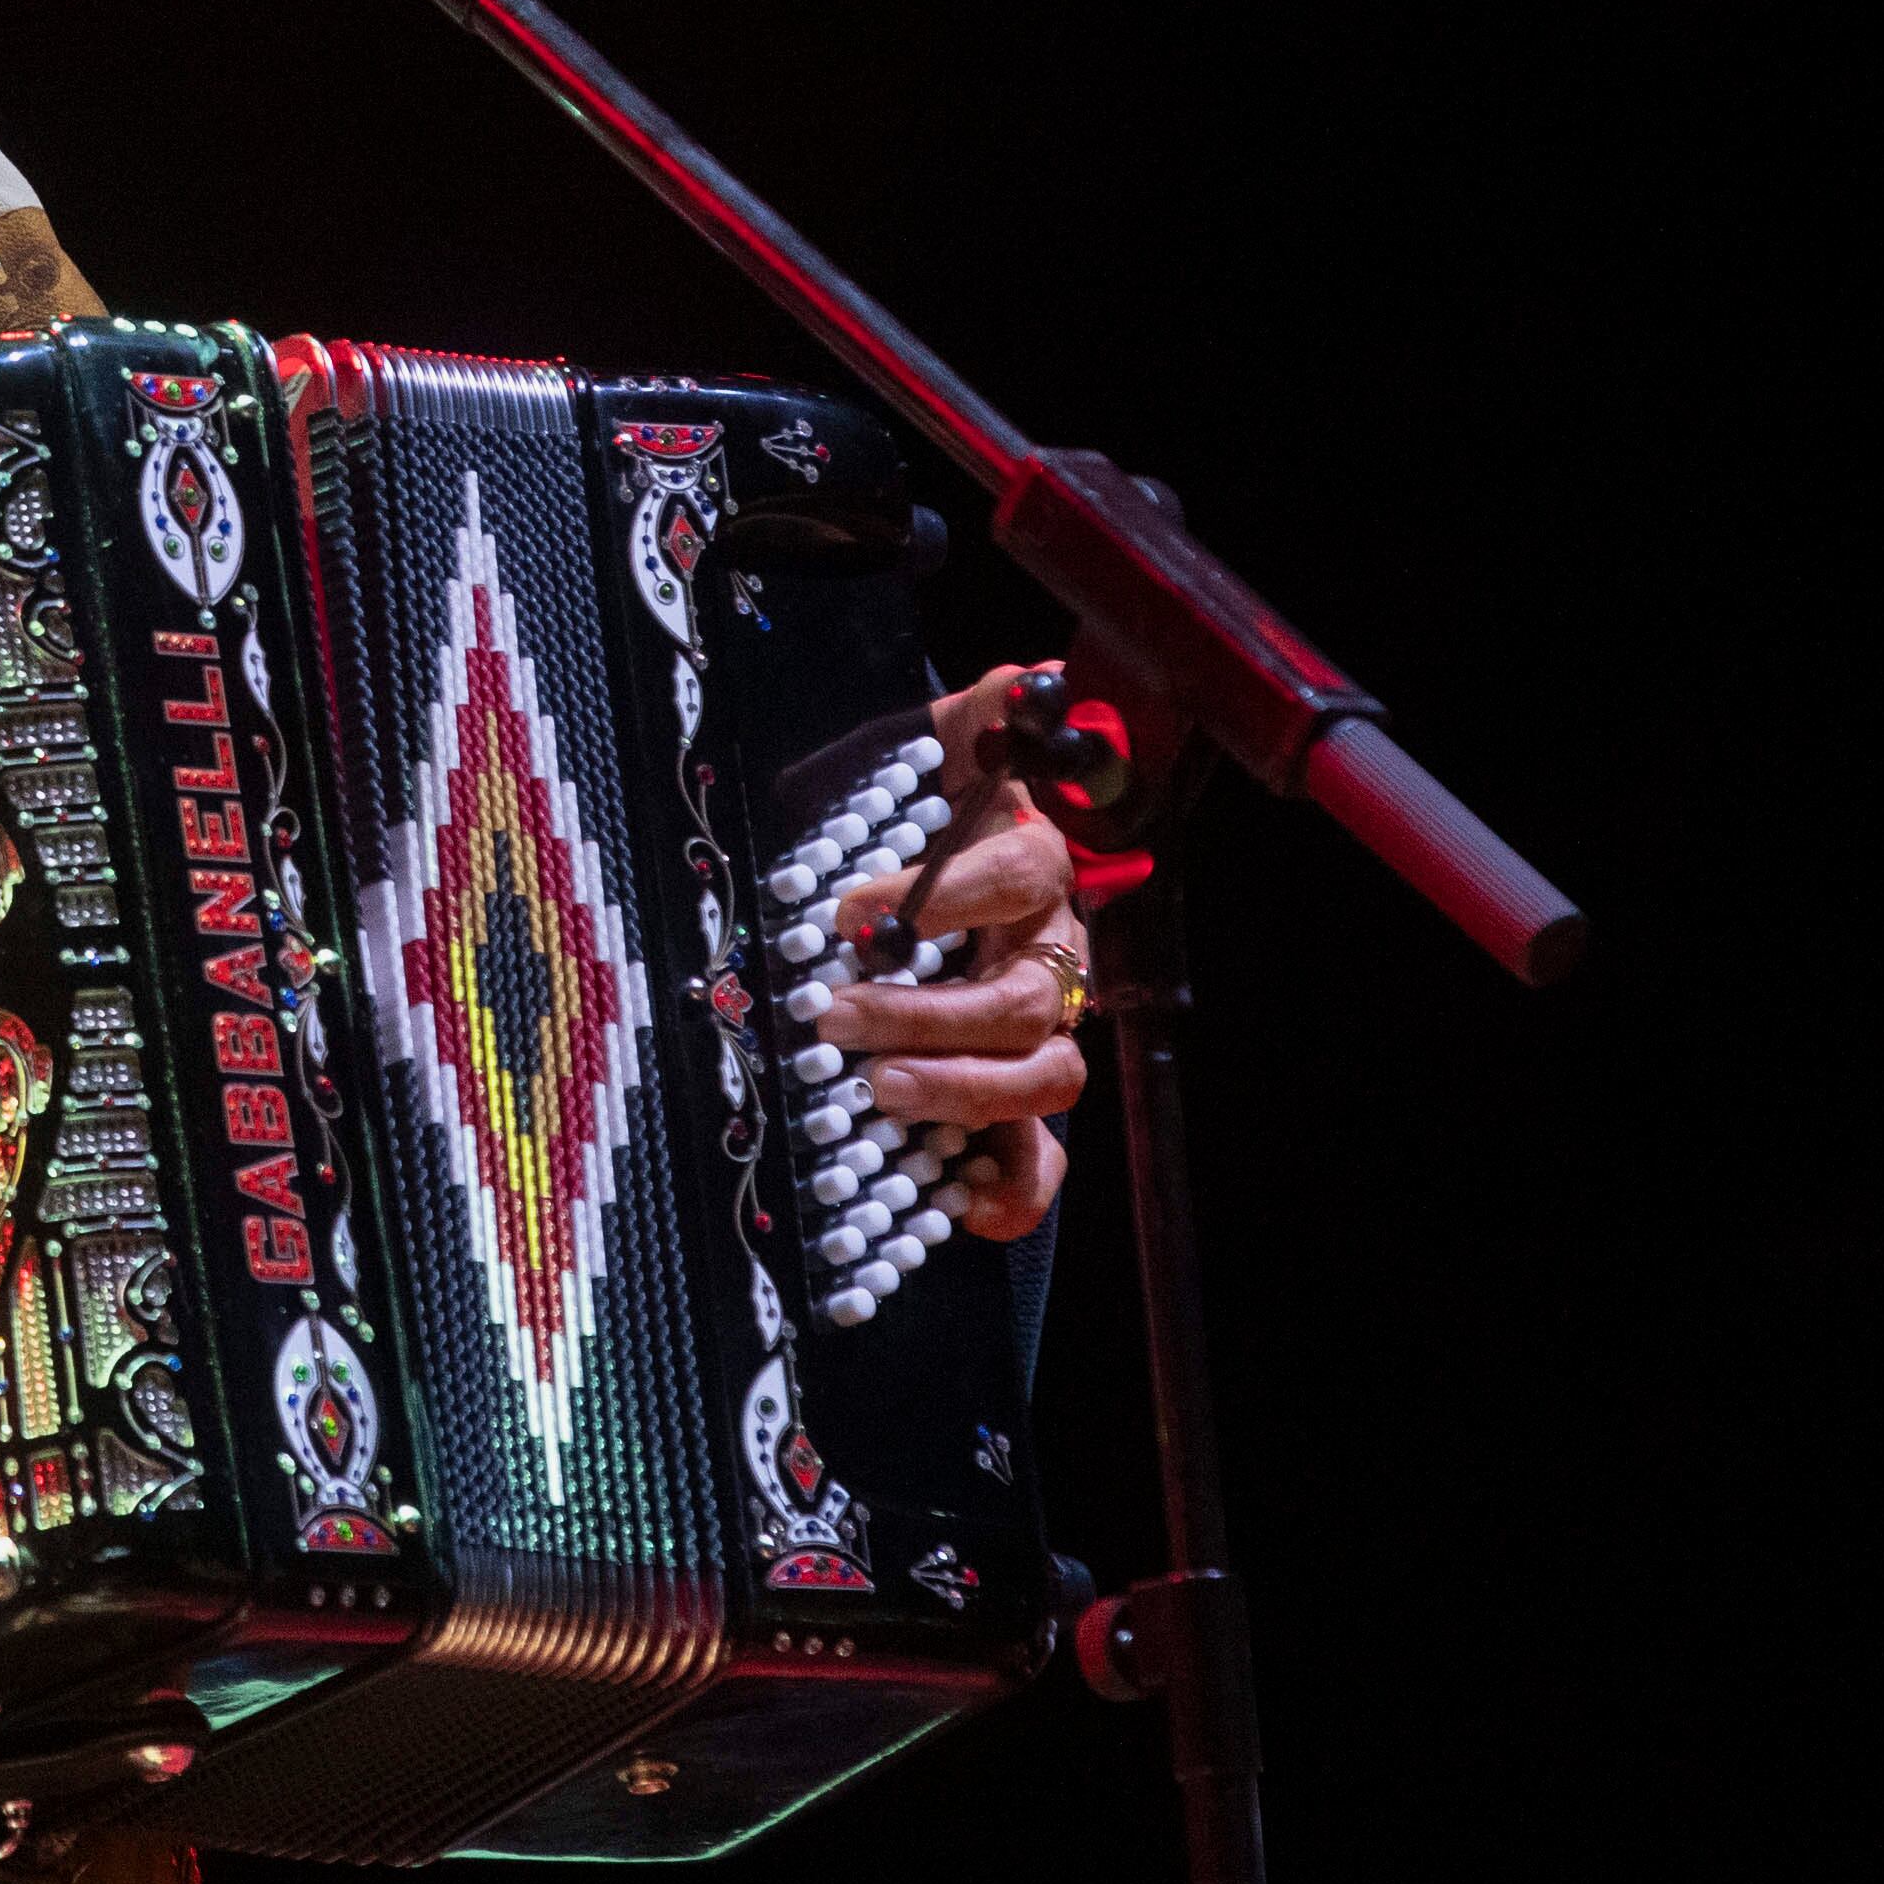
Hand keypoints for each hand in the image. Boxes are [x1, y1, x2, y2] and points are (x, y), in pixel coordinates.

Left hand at [820, 658, 1095, 1237]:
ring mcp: (1041, 1033)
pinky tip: (964, 1207)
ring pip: (1043, 1078)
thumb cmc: (918, 814)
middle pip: (1022, 998)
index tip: (846, 909)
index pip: (1014, 875)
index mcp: (1028, 868)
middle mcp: (1048, 953)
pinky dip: (1012, 1191)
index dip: (941, 892)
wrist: (925, 866)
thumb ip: (980, 716)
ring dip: (964, 1093)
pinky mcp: (1021, 1104)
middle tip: (835, 1015)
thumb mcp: (933, 753)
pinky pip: (1043, 1163)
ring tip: (878, 1094)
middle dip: (927, 1012)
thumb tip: (1030, 676)